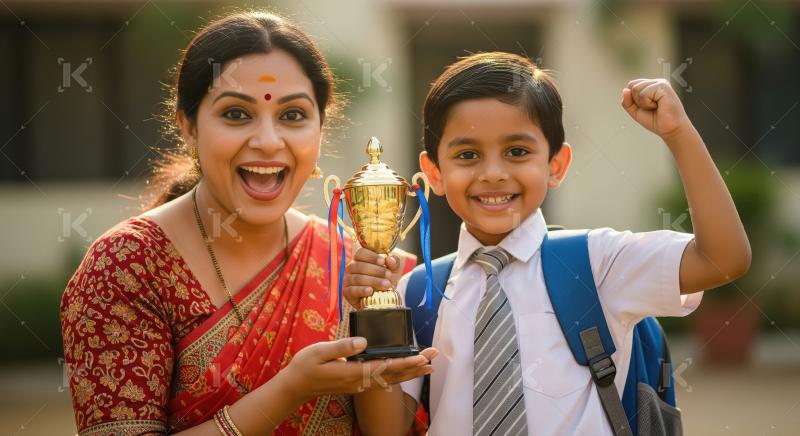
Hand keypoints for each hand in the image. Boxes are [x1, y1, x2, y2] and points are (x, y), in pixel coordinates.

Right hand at [282, 337, 436, 399]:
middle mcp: (359, 382)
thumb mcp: (319, 351)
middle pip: (394, 375)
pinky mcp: (357, 384)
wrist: (295, 387)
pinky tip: (406, 370)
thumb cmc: (305, 366)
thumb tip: (363, 341)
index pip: (385, 367)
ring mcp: (359, 385)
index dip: (406, 362)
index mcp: (352, 373)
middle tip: (434, 357)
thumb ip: (342, 346)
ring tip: (428, 365)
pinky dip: (398, 375)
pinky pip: (383, 380)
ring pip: (391, 380)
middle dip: (416, 366)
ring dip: (411, 372)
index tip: (422, 357)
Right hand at [343, 248, 402, 308]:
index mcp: (360, 259)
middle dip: (376, 271)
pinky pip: (352, 290)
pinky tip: (370, 291)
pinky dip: (362, 290)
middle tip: (389, 275)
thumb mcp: (393, 270)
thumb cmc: (385, 279)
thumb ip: (394, 263)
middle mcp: (351, 267)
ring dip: (373, 281)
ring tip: (386, 285)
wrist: (382, 298)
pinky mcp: (347, 292)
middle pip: (360, 266)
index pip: (361, 253)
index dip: (372, 256)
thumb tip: (390, 259)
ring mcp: (348, 280)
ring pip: (357, 278)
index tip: (382, 261)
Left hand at [621, 78, 690, 140]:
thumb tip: (625, 90)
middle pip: (632, 86)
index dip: (633, 99)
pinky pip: (644, 94)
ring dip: (643, 103)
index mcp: (650, 86)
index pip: (631, 85)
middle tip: (652, 108)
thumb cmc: (656, 120)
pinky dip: (648, 104)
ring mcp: (660, 83)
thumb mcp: (636, 111)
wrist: (670, 129)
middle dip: (637, 101)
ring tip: (655, 106)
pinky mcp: (663, 86)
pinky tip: (659, 105)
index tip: (645, 107)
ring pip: (636, 89)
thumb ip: (627, 102)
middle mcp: (655, 82)